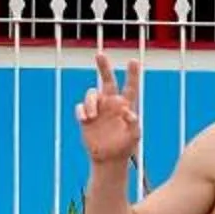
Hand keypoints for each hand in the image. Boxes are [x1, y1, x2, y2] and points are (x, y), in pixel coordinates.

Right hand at [76, 52, 139, 168]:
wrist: (109, 158)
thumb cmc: (125, 147)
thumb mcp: (134, 136)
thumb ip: (134, 124)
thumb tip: (128, 113)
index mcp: (125, 105)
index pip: (130, 86)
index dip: (132, 74)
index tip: (133, 61)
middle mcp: (111, 104)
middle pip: (107, 81)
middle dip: (103, 67)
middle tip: (100, 54)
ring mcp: (98, 109)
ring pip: (91, 94)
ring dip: (91, 101)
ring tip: (93, 116)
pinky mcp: (86, 118)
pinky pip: (80, 107)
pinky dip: (82, 111)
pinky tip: (86, 119)